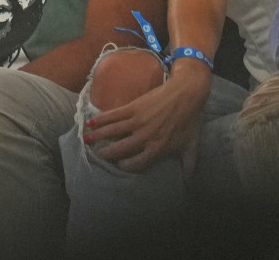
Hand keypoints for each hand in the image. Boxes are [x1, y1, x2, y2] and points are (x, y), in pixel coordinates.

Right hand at [83, 63, 210, 175]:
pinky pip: (114, 115)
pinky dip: (101, 119)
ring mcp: (138, 120)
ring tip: (86, 141)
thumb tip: (188, 186)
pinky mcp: (134, 106)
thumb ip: (188, 166)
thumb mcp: (191, 146)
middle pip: (119, 150)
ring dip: (97, 137)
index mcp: (157, 148)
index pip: (135, 164)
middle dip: (106, 154)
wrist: (188, 92)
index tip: (118, 166)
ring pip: (112, 132)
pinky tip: (91, 123)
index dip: (124, 167)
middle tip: (97, 155)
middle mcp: (144, 136)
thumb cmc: (191, 120)